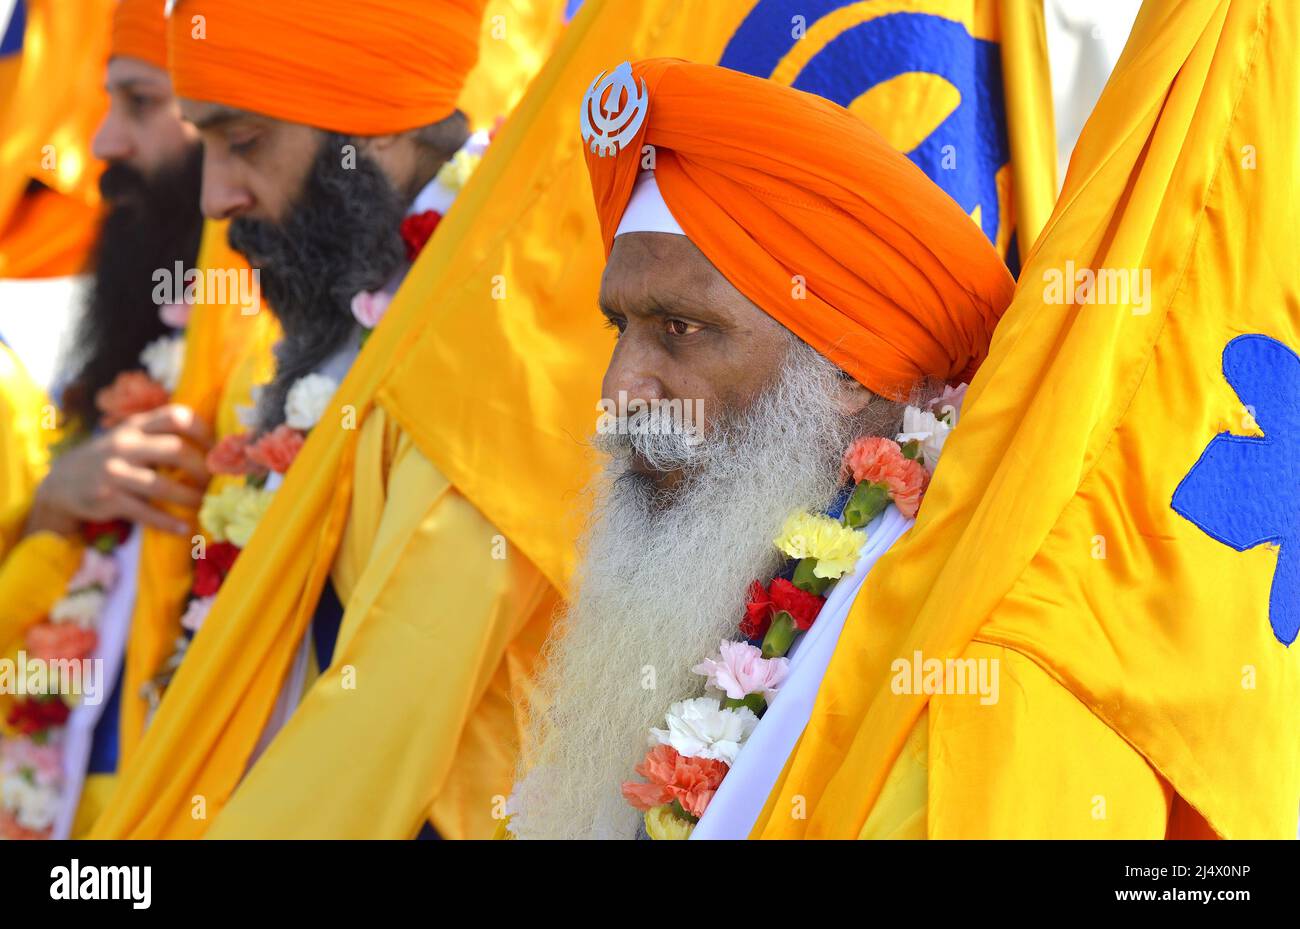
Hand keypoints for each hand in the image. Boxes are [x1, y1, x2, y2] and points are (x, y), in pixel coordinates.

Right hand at [24, 404, 213, 537]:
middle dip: (202, 468)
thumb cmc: (111, 458)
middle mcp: (125, 445)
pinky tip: (184, 528)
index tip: (216, 449)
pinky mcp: (108, 499)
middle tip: (214, 481)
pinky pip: (146, 512)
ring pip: (162, 485)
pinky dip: (168, 523)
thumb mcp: (130, 437)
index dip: (203, 431)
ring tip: (204, 504)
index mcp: (136, 426)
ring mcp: (115, 472)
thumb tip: (212, 446)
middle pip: (175, 450)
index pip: (175, 416)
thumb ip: (161, 435)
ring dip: (190, 498)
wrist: (62, 482)